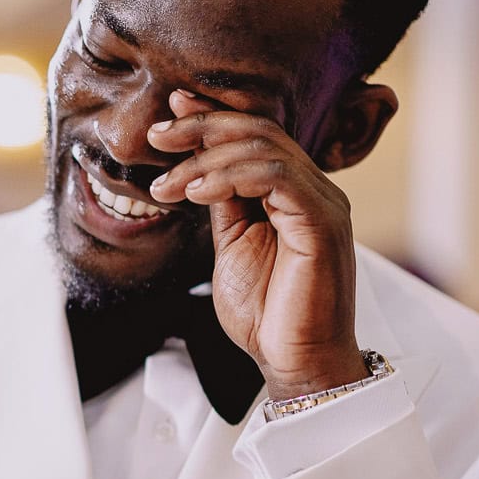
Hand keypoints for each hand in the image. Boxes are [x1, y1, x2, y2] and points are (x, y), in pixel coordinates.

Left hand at [146, 96, 364, 400]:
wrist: (293, 362)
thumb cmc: (266, 313)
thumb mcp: (232, 245)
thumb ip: (224, 203)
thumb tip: (198, 164)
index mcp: (294, 192)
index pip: (255, 136)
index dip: (211, 118)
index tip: (168, 116)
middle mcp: (314, 190)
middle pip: (260, 131)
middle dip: (201, 127)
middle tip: (156, 136)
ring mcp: (322, 203)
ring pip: (265, 149)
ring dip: (205, 158)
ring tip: (167, 185)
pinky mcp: (322, 223)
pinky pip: (277, 177)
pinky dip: (230, 177)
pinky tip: (196, 192)